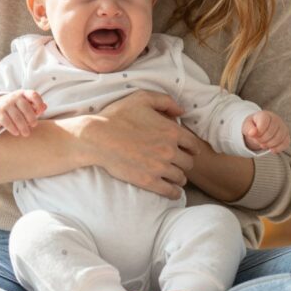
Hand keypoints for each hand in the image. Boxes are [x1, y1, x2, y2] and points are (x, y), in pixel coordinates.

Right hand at [0, 90, 46, 136]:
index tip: (41, 112)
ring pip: (17, 117)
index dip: (39, 102)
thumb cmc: (17, 107)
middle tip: (34, 125)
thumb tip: (44, 107)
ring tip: (26, 133)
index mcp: (23, 94)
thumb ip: (36, 106)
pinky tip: (17, 133)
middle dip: (31, 118)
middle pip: (25, 107)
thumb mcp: (26, 104)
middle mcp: (14, 97)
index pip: (33, 95)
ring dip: (23, 127)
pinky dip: (13, 129)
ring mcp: (5, 104)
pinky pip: (7, 122)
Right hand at [71, 90, 197, 198]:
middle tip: (178, 163)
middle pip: (188, 162)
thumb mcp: (142, 98)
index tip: (189, 151)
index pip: (193, 144)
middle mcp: (169, 150)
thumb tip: (181, 112)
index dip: (192, 148)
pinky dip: (174, 192)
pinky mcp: (149, 181)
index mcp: (171, 131)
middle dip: (184, 162)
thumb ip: (166, 101)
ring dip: (179, 177)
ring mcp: (160, 167)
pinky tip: (172, 191)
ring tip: (174, 176)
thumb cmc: (118, 116)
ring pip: (181, 178)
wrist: (97, 138)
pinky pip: (170, 192)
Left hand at [242, 110, 289, 153]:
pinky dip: (278, 148)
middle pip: (271, 132)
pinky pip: (286, 143)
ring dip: (269, 145)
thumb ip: (248, 128)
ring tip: (263, 144)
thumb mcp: (247, 125)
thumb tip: (252, 133)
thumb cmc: (253, 125)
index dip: (258, 132)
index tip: (253, 135)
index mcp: (265, 115)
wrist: (260, 126)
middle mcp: (276, 119)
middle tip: (257, 141)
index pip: (264, 123)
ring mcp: (283, 127)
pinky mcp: (287, 135)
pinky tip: (271, 149)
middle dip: (262, 140)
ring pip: (279, 138)